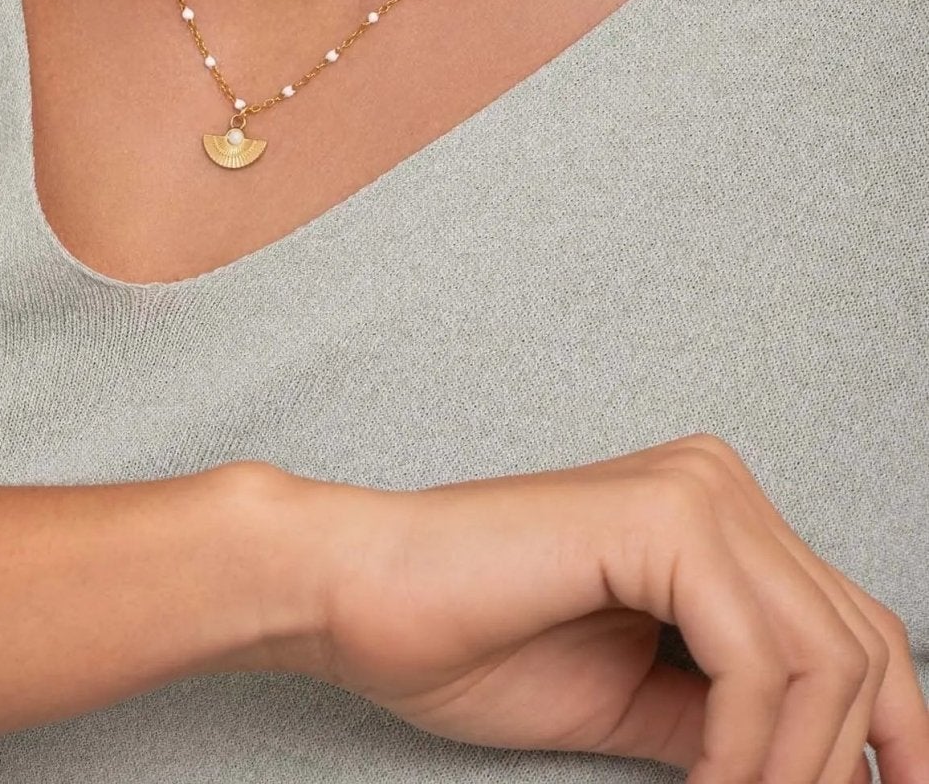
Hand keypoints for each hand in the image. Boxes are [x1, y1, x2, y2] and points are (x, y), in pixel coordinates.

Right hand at [265, 434, 928, 783]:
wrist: (360, 595)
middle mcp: (718, 481)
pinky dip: (746, 753)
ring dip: (795, 770)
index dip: (896, 732)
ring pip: (824, 658)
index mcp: (716, 512)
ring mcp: (694, 490)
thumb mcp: (640, 701)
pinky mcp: (660, 519)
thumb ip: (731, 719)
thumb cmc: (472, 643)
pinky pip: (756, 662)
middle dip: (846, 764)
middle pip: (859, 642)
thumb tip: (828, 778)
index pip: (855, 627)